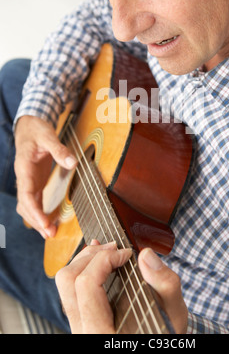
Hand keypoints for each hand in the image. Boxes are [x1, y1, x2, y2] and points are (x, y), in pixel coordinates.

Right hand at [14, 115, 76, 237]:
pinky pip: (33, 201)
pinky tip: (47, 222)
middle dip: (36, 220)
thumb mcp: (48, 136)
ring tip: (49, 233)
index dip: (34, 210)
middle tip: (50, 234)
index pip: (26, 194)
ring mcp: (28, 181)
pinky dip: (39, 213)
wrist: (28, 127)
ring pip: (27, 205)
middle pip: (25, 205)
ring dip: (36, 219)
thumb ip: (59, 150)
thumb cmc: (36, 131)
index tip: (44, 223)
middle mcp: (24, 177)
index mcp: (24, 168)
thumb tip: (73, 163)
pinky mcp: (34, 182)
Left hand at [55, 241, 187, 333]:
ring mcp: (79, 324)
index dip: (105, 259)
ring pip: (65, 282)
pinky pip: (71, 288)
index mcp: (100, 332)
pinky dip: (85, 267)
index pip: (87, 285)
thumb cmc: (164, 333)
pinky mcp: (81, 318)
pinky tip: (101, 260)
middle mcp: (83, 330)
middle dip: (91, 255)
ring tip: (107, 250)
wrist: (155, 344)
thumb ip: (165, 285)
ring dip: (86, 259)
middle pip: (68, 280)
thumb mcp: (174, 314)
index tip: (128, 253)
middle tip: (115, 248)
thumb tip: (146, 255)